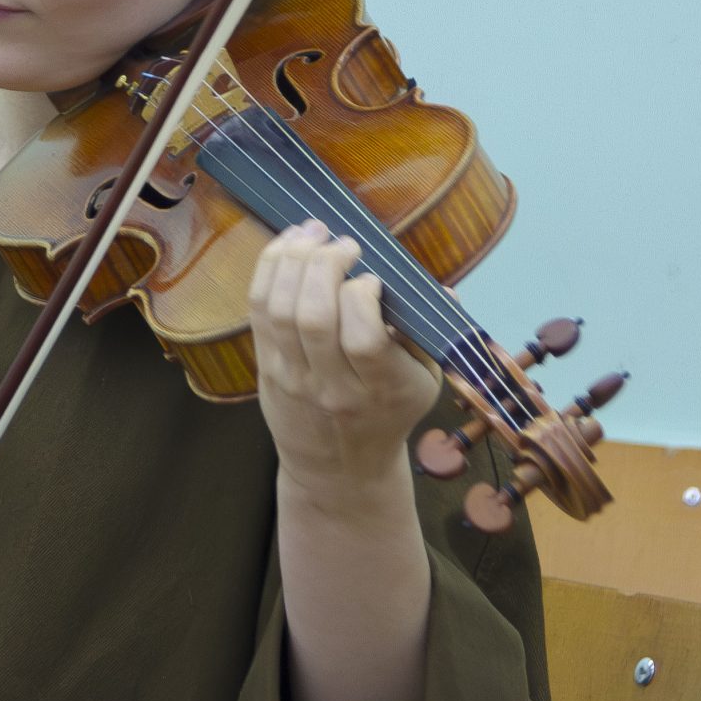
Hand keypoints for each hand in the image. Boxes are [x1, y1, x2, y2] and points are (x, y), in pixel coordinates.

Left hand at [247, 219, 441, 501]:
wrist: (339, 468)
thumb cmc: (388, 413)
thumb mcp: (424, 382)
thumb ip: (428, 334)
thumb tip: (442, 291)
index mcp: (381, 390)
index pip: (362, 340)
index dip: (362, 296)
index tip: (373, 278)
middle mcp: (331, 386)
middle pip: (313, 318)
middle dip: (324, 265)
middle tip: (343, 243)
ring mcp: (292, 377)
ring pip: (279, 310)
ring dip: (293, 259)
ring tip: (313, 232)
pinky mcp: (266, 368)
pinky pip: (258, 311)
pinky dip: (269, 270)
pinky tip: (288, 246)